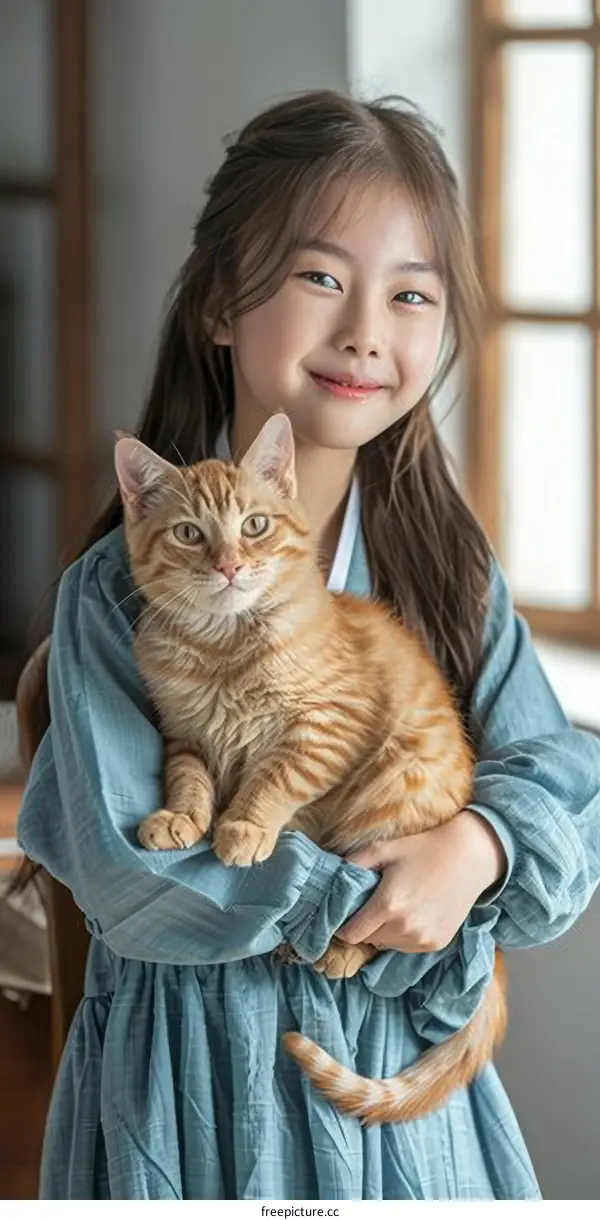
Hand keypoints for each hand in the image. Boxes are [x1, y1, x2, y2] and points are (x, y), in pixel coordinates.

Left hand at [336, 810, 506, 953]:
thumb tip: (330, 876)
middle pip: (368, 939)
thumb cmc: (422, 849)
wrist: (468, 858)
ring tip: (396, 906)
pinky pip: (407, 947)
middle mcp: (404, 928)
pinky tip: (413, 913)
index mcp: (387, 905)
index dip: (344, 925)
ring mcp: (422, 939)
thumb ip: (352, 863)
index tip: (346, 913)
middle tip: (374, 902)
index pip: (350, 934)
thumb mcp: (383, 848)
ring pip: (387, 944)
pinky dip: (403, 935)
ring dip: (384, 931)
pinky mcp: (436, 944)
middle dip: (365, 924)